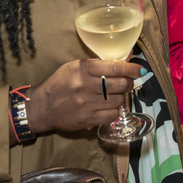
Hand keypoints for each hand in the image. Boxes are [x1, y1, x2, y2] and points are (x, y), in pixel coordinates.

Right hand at [24, 59, 142, 133]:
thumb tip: (122, 63)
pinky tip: (108, 107)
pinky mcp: (87, 119)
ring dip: (120, 97)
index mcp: (83, 68)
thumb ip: (97, 65)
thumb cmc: (60, 83)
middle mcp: (86, 85)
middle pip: (121, 84)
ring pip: (119, 100)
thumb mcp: (75, 67)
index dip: (132, 69)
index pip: (115, 67)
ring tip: (114, 95)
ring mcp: (87, 103)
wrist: (42, 106)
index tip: (140, 70)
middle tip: (126, 83)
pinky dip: (114, 111)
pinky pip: (112, 115)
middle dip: (128, 83)